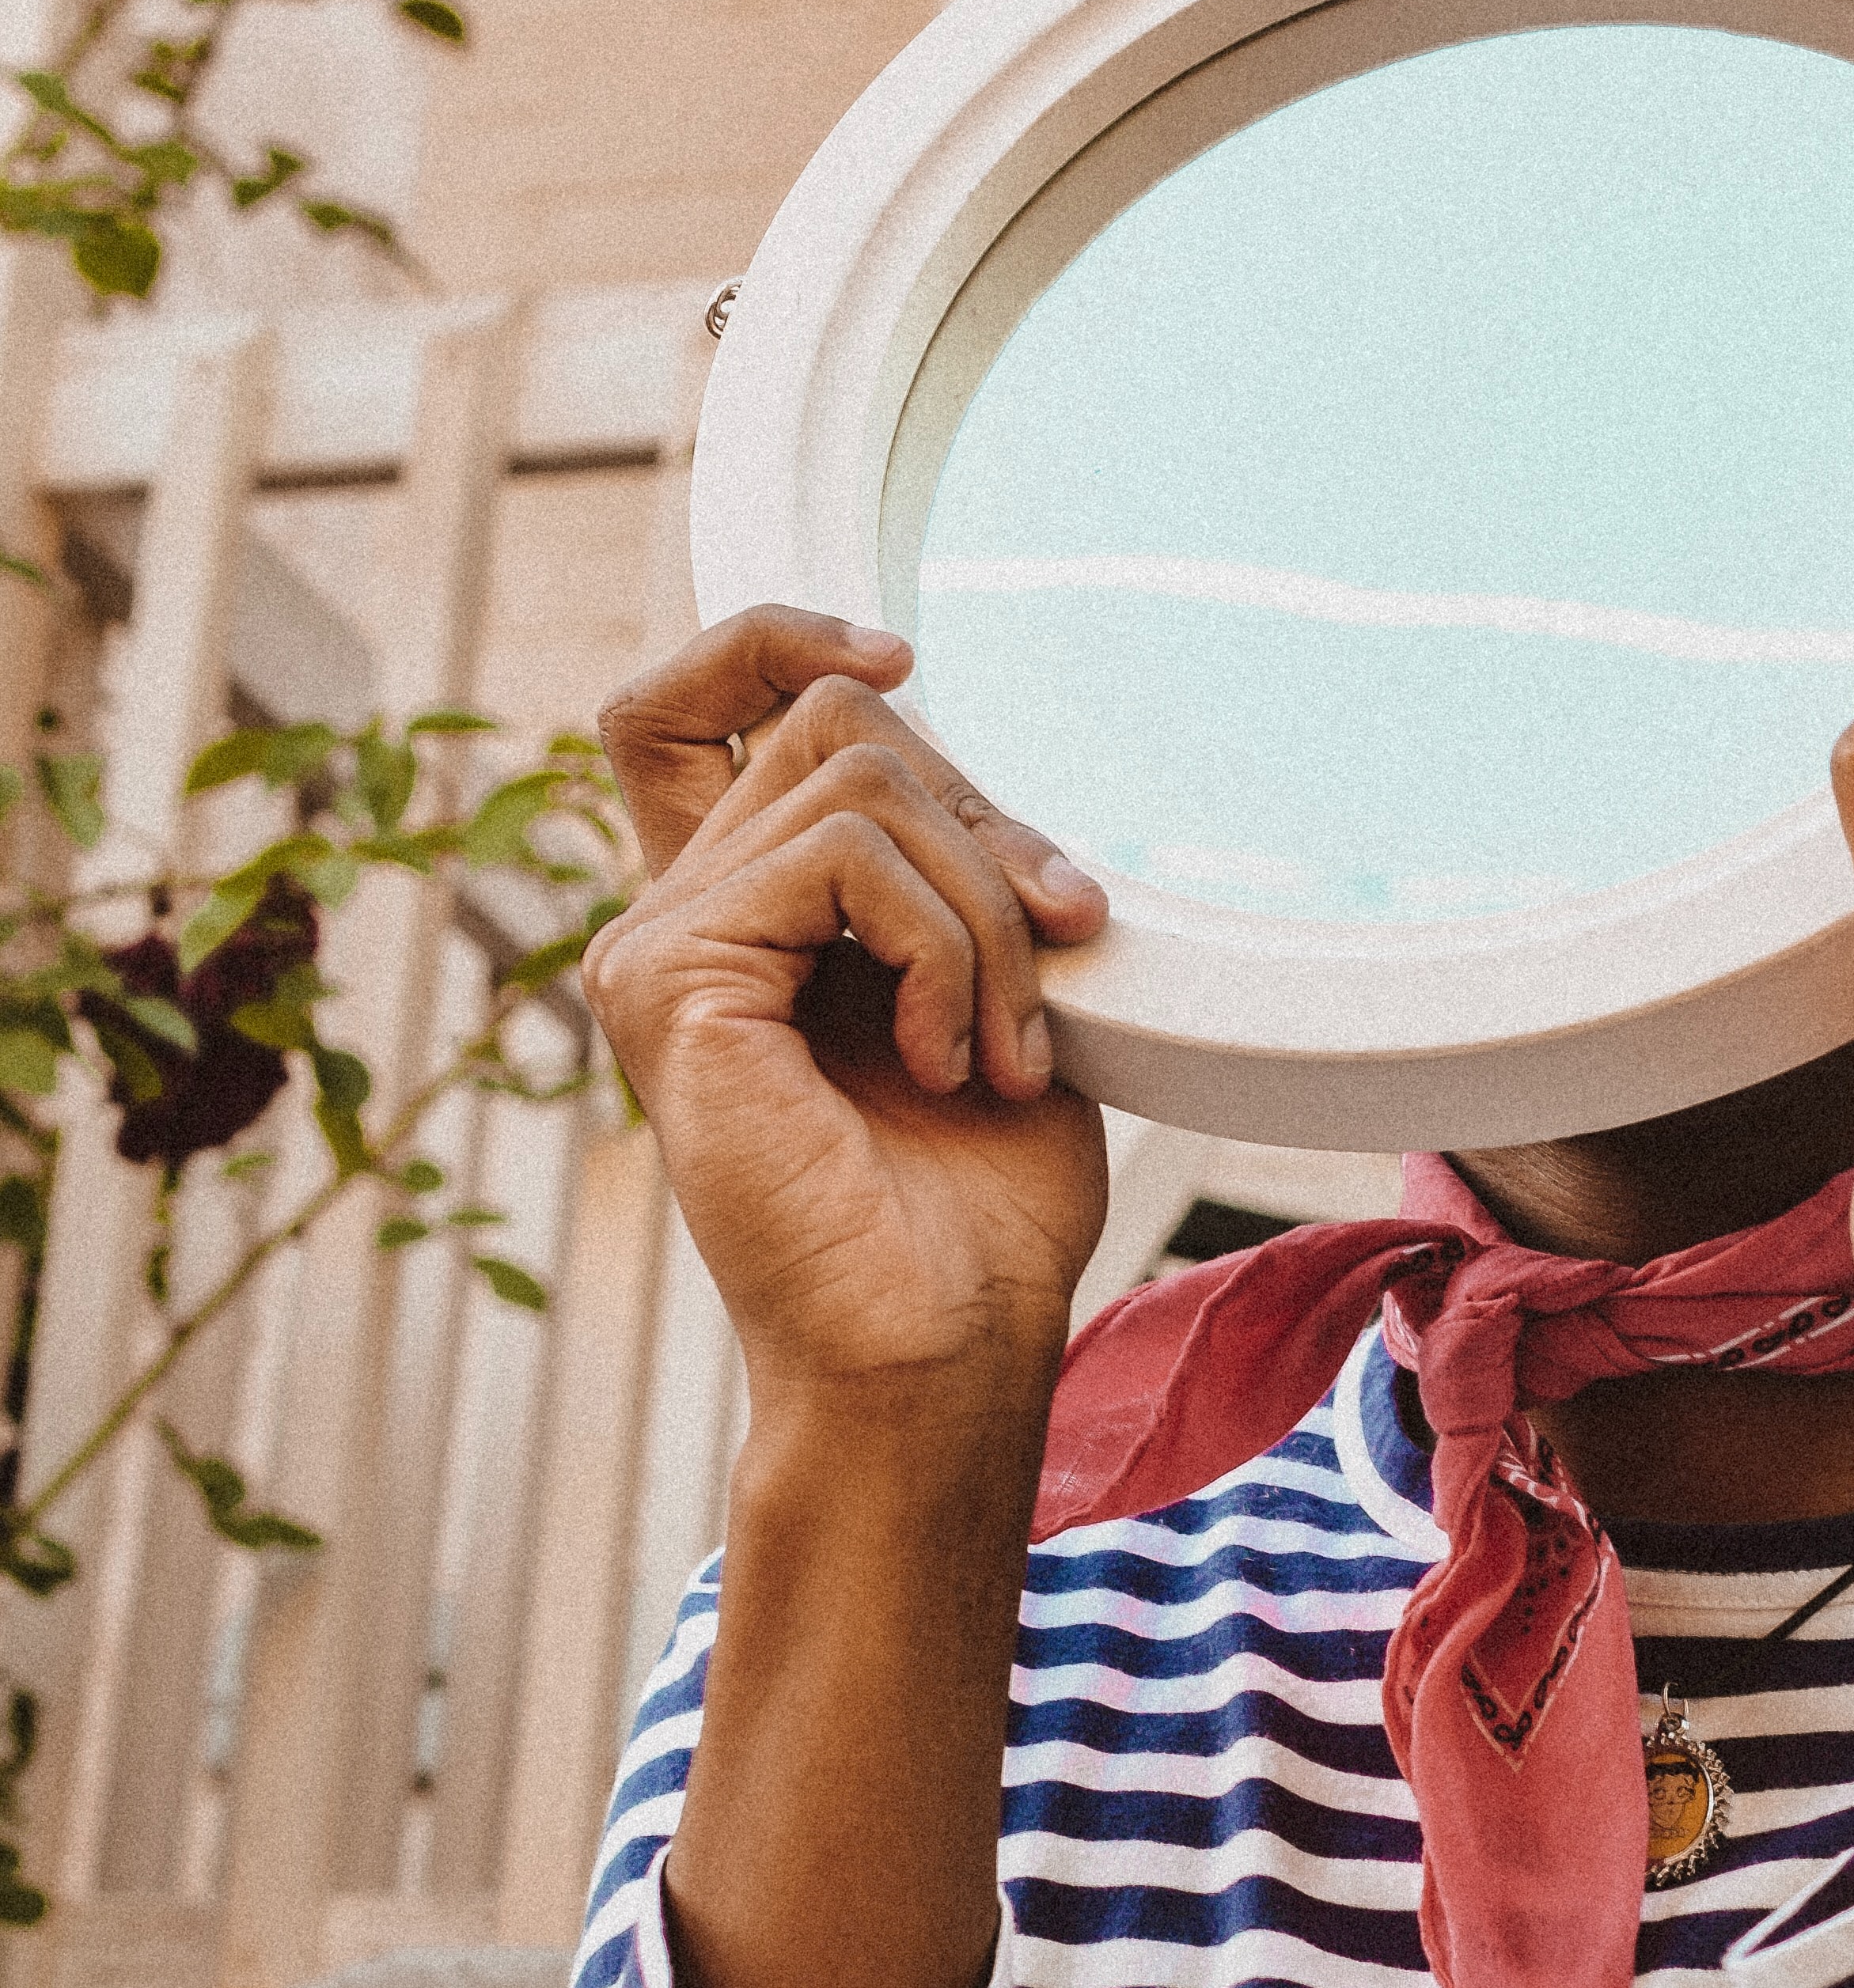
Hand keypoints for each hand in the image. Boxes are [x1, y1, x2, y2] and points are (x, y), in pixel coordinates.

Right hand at [586, 605, 1111, 1435]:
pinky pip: (841, 855)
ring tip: (1003, 1048)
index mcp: (736, 914)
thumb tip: (938, 715)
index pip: (688, 700)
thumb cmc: (975, 1206)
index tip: (910, 654)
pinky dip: (944, 948)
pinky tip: (954, 1061)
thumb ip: (946, 862)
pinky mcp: (671, 981)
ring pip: (859, 777)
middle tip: (1063, 942)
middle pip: (833, 720)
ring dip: (984, 908)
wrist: (941, 1351)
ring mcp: (656, 945)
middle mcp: (674, 917)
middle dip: (985, 814)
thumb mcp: (991, 985)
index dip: (782, 637)